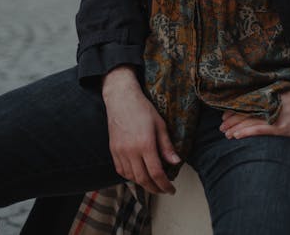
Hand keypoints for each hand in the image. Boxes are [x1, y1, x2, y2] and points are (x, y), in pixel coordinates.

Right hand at [102, 66, 179, 194]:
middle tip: (163, 189)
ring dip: (143, 183)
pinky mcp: (113, 150)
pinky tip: (138, 175)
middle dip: (155, 188)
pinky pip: (121, 171)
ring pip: (131, 177)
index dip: (165, 185)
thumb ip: (167, 146)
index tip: (171, 189)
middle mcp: (131, 151)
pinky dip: (130, 177)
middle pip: (143, 179)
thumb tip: (176, 162)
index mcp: (145, 144)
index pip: (156, 173)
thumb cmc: (143, 108)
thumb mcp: (160, 124)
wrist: (121, 98)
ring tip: (153, 183)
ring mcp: (120, 152)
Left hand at [219, 91, 289, 140]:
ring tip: (225, 134)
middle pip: (246, 113)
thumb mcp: (287, 95)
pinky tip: (237, 136)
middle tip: (221, 127)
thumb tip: (263, 102)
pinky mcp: (280, 129)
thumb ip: (274, 98)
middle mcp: (270, 106)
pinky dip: (246, 132)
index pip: (248, 104)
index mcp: (271, 98)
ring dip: (235, 128)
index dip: (236, 110)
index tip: (226, 115)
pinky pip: (259, 130)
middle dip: (232, 120)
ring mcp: (274, 117)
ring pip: (249, 122)